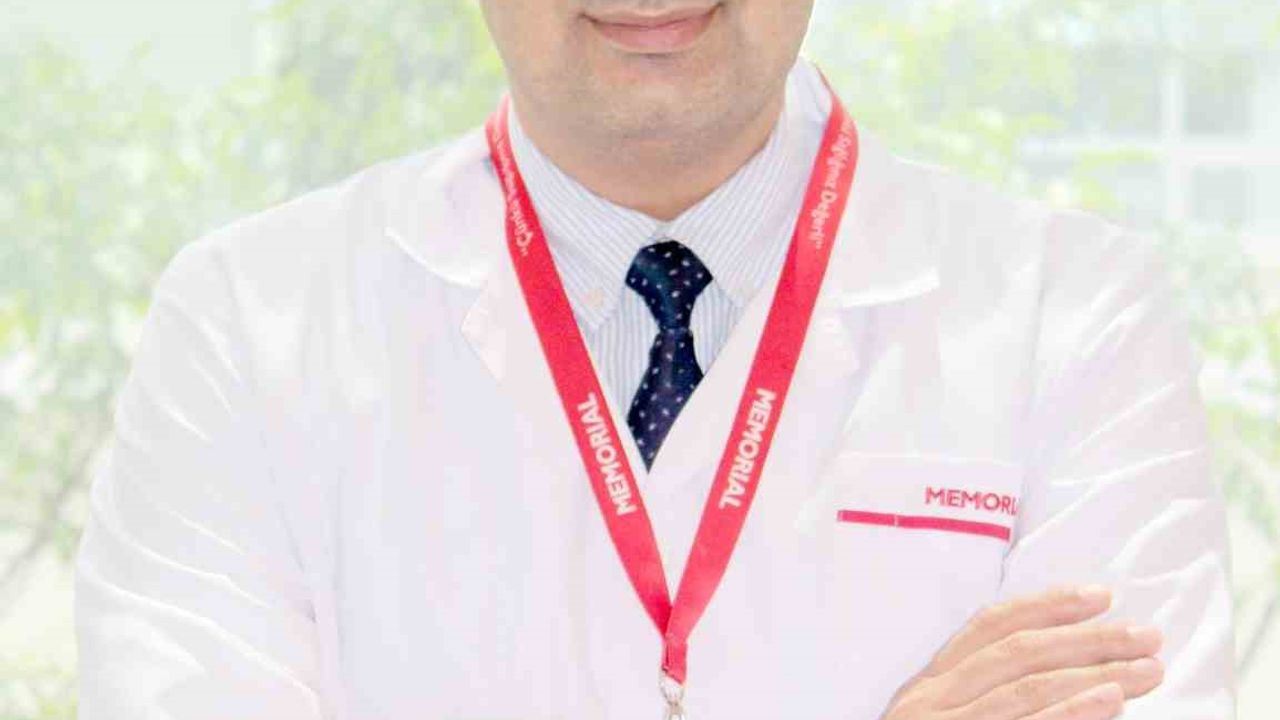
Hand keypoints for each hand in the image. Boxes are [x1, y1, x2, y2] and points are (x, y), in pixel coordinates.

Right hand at [880, 585, 1163, 719]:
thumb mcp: (948, 716)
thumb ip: (991, 691)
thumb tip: (1075, 670)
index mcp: (930, 684)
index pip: (990, 626)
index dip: (1048, 605)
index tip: (1100, 596)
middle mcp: (932, 700)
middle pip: (1018, 652)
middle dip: (1088, 639)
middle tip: (1147, 637)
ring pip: (1027, 687)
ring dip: (1095, 673)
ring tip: (1146, 670)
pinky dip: (1071, 712)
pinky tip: (1110, 702)